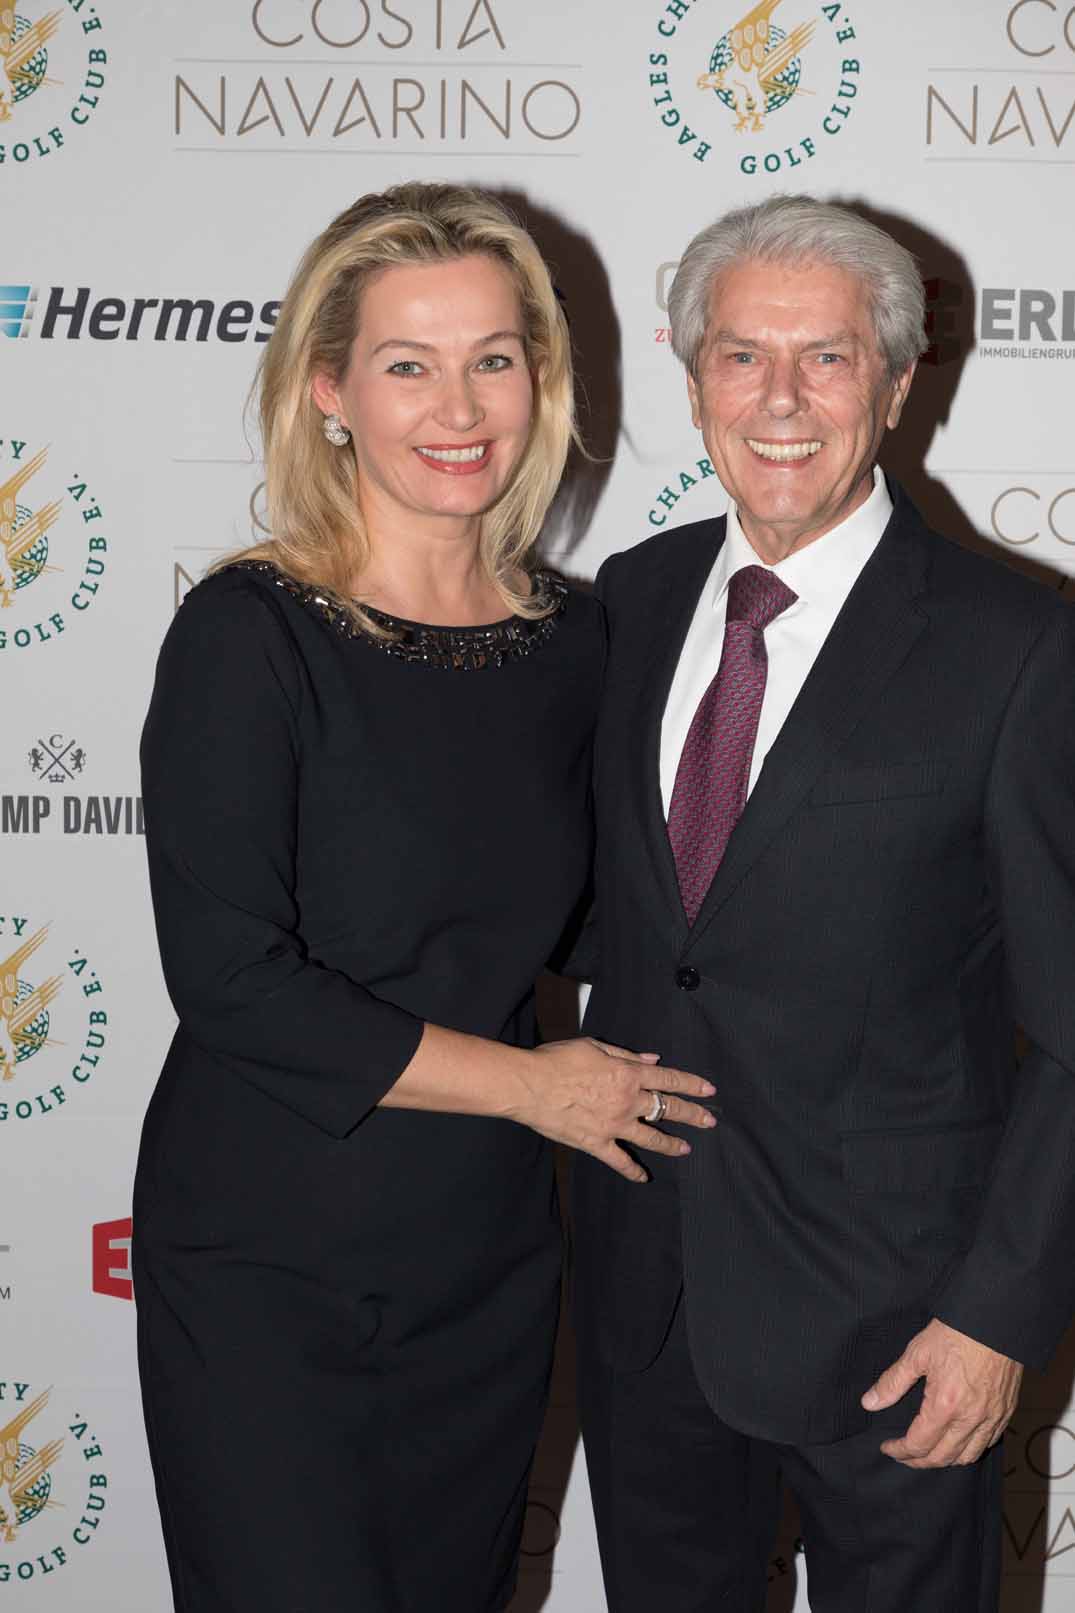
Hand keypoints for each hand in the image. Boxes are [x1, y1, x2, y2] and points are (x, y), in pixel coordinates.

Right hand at [513, 1038, 716, 1182]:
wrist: (530, 1085)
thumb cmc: (558, 1060)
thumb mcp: (595, 1047)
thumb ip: (626, 1055)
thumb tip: (652, 1060)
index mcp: (628, 1074)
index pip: (669, 1079)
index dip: (691, 1084)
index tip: (708, 1090)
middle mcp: (628, 1101)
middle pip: (668, 1109)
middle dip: (692, 1114)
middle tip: (709, 1121)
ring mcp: (614, 1125)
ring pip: (652, 1138)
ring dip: (672, 1144)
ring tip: (686, 1148)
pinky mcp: (597, 1143)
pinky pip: (620, 1161)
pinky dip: (633, 1171)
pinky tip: (644, 1177)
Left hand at [861, 1317, 1022, 1467]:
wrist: (994, 1318)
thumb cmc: (956, 1332)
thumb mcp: (917, 1353)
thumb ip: (892, 1382)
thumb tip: (869, 1403)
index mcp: (945, 1405)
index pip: (919, 1444)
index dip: (899, 1451)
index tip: (887, 1447)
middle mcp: (970, 1419)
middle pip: (942, 1458)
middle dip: (918, 1461)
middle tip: (903, 1454)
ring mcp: (992, 1418)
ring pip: (968, 1457)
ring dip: (945, 1460)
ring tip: (928, 1453)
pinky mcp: (1006, 1411)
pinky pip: (989, 1443)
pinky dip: (970, 1449)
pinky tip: (959, 1441)